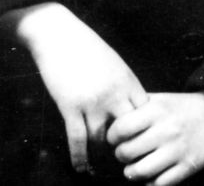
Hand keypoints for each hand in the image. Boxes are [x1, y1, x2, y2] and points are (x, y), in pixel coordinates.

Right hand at [6, 3, 146, 173]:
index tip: (140, 143)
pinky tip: (82, 169)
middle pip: (129, 132)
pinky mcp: (70, 107)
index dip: (144, 132)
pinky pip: (78, 141)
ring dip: (101, 154)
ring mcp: (92, 101)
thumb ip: (125, 86)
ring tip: (100, 166)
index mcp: (128, 80)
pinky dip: (80, 159)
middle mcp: (114, 93)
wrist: (58, 34)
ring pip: (102, 141)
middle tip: (122, 160)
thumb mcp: (114, 63)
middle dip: (126, 148)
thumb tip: (134, 108)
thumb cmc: (86, 47)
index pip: (146, 116)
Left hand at [108, 92, 203, 184]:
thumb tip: (112, 117)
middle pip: (127, 152)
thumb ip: (138, 106)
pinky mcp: (187, 167)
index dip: (113, 136)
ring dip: (131, 172)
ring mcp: (177, 150)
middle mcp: (166, 130)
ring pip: (139, 172)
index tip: (115, 138)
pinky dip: (149, 183)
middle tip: (123, 153)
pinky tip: (149, 176)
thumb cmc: (182, 107)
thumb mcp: (161, 99)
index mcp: (157, 110)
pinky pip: (159, 184)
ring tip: (133, 167)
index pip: (122, 127)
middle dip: (120, 155)